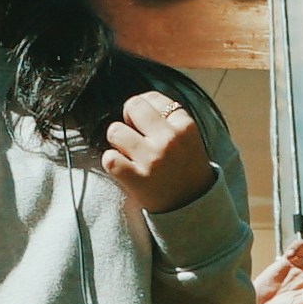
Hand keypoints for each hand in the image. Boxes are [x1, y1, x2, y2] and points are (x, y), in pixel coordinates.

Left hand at [100, 91, 217, 216]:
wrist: (193, 206)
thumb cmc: (185, 168)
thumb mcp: (188, 137)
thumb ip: (167, 118)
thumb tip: (135, 103)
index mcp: (185, 126)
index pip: (152, 97)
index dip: (143, 107)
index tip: (145, 122)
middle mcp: (169, 139)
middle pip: (132, 106)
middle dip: (128, 118)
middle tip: (133, 134)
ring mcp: (152, 159)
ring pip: (115, 131)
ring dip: (117, 141)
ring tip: (129, 153)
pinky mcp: (137, 179)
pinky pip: (109, 158)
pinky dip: (112, 162)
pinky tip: (124, 168)